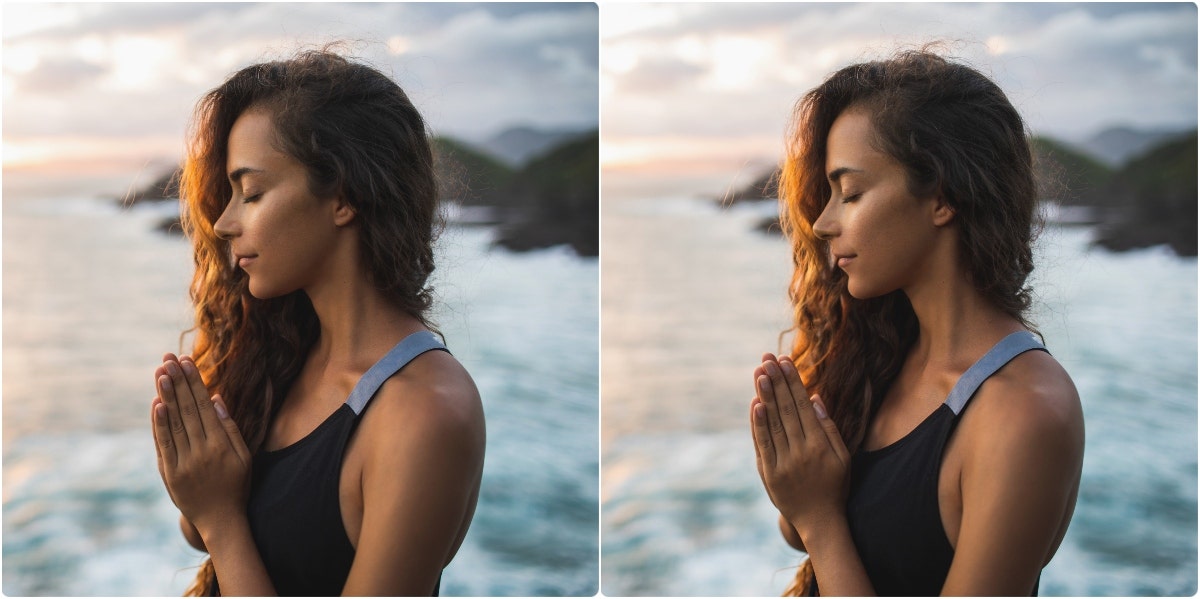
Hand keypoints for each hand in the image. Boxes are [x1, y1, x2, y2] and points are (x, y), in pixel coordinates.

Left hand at [151, 354, 251, 536]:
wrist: (220, 520)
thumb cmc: (236, 485)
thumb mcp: (244, 457)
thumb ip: (230, 427)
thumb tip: (216, 398)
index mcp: (222, 445)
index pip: (205, 406)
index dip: (195, 382)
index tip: (186, 361)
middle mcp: (202, 451)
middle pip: (188, 410)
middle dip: (178, 382)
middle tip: (168, 359)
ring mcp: (184, 463)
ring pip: (174, 423)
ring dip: (166, 396)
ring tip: (160, 373)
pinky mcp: (170, 474)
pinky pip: (164, 444)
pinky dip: (159, 424)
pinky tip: (156, 404)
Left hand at [750, 353, 850, 539]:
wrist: (819, 521)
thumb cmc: (835, 486)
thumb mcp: (842, 457)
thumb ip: (829, 427)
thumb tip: (815, 398)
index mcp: (821, 445)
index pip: (803, 406)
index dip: (793, 382)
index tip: (785, 361)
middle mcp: (802, 452)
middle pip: (787, 410)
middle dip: (777, 382)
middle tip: (768, 358)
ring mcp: (784, 463)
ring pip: (773, 423)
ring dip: (765, 396)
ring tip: (759, 373)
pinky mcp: (769, 473)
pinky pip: (763, 444)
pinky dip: (758, 424)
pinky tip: (755, 404)